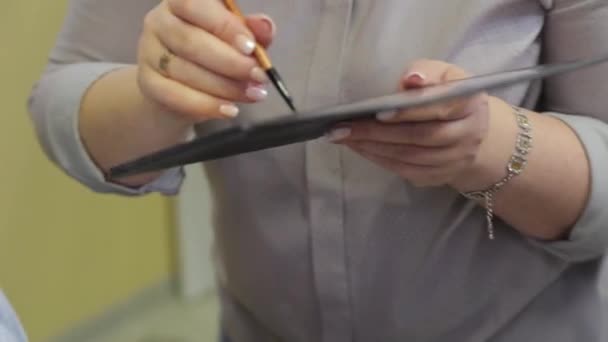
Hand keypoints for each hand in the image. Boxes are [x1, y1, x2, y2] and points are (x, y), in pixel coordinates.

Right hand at [137, 0, 275, 121]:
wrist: (179, 86)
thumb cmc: (212, 52)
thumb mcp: (235, 38)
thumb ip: (251, 31)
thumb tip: (265, 26)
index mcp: (180, 2)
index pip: (195, 5)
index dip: (224, 26)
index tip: (252, 47)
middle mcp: (159, 22)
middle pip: (191, 41)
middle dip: (231, 62)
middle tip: (259, 76)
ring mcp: (149, 53)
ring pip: (186, 71)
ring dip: (226, 86)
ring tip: (253, 94)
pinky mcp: (147, 83)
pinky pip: (176, 96)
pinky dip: (207, 105)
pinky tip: (230, 110)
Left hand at [328, 60, 490, 187]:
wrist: (468, 129)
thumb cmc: (446, 94)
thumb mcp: (442, 74)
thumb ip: (426, 72)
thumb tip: (411, 80)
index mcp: (470, 103)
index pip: (440, 107)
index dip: (410, 111)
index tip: (378, 112)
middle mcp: (468, 134)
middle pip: (420, 136)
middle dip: (377, 132)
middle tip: (342, 127)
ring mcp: (455, 160)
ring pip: (410, 157)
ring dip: (373, 148)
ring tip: (344, 137)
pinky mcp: (440, 176)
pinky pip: (406, 171)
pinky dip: (379, 160)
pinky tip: (359, 148)